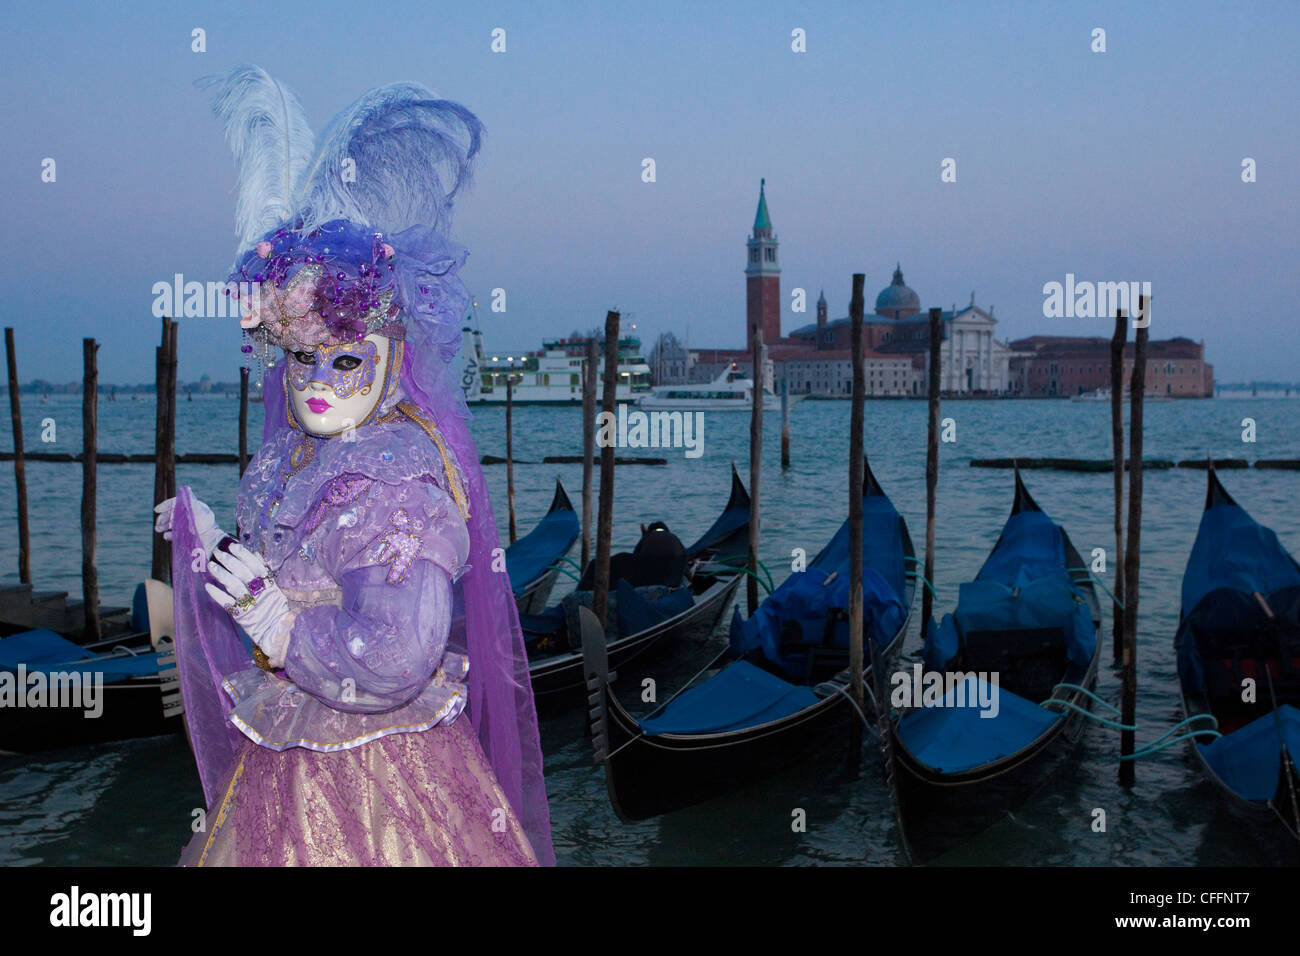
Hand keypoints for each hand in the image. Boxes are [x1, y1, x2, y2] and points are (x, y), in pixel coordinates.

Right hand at [155, 495, 226, 555]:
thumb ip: (191, 502)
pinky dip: (169, 535)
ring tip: (157, 529)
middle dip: (163, 518)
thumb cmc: (206, 523)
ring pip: (172, 524)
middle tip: (157, 523)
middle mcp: (188, 515)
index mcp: (191, 507)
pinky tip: (165, 536)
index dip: (165, 505)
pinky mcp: (186, 535)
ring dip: (163, 526)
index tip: (156, 510)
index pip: (175, 503)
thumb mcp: (199, 511)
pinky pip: (175, 534)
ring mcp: (187, 525)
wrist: (211, 539)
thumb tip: (186, 489)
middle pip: (172, 514)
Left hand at [204, 543, 294, 667]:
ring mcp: (250, 604)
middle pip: (242, 573)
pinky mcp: (241, 616)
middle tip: (217, 552)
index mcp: (270, 586)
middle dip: (229, 561)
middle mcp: (260, 593)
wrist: (278, 636)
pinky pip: (226, 603)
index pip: (256, 565)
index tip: (233, 546)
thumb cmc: (276, 611)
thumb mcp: (275, 590)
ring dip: (221, 574)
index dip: (244, 555)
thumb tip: (255, 554)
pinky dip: (217, 594)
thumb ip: (265, 573)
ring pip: (233, 585)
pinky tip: (207, 586)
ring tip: (211, 566)